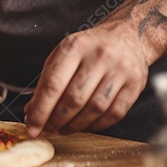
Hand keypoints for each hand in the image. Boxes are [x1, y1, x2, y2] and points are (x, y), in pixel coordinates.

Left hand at [23, 22, 152, 137]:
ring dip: (75, 126)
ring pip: (94, 109)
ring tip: (63, 129)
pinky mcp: (135, 85)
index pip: (53, 84)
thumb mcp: (64, 54)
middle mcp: (99, 57)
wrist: (128, 35)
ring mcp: (120, 71)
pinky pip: (114, 114)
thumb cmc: (89, 48)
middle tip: (47, 130)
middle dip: (56, 121)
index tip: (32, 127)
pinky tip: (85, 125)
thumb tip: (32, 110)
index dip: (40, 110)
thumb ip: (47, 80)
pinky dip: (96, 125)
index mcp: (75, 47)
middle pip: (74, 99)